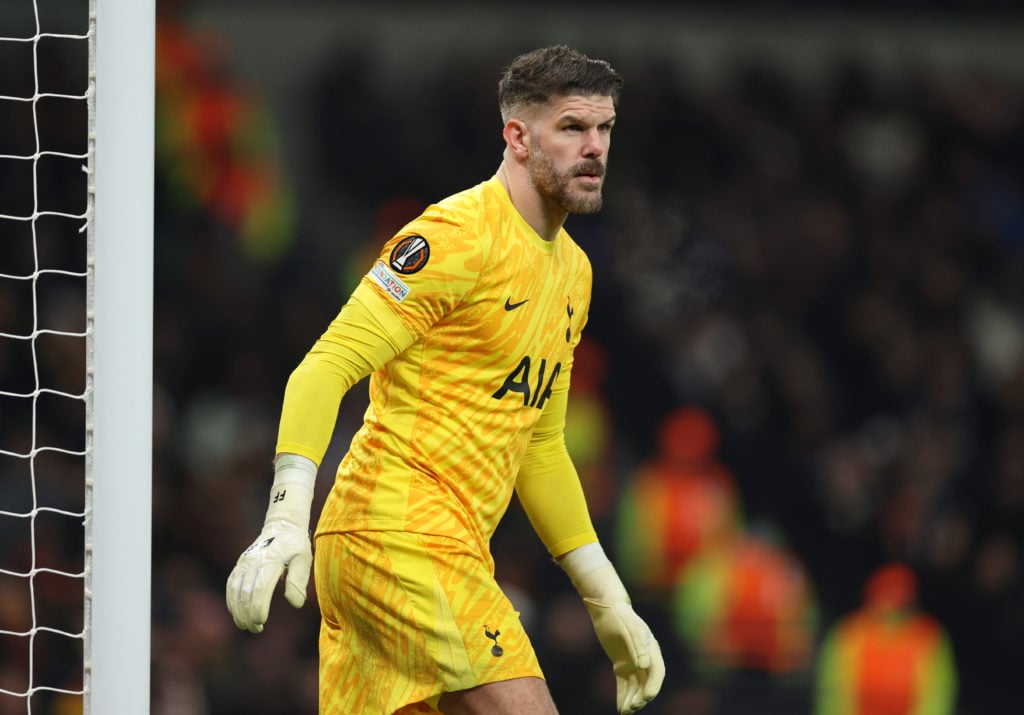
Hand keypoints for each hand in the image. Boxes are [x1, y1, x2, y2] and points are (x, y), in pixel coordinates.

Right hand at [225, 454, 316, 632]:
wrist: (282, 525)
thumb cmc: (296, 545)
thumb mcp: (304, 558)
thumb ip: (298, 580)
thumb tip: (295, 603)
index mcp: (270, 561)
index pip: (260, 589)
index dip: (258, 608)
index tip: (261, 622)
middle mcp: (254, 562)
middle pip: (246, 593)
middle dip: (248, 614)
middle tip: (255, 629)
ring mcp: (244, 562)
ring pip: (235, 590)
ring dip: (238, 610)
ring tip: (245, 625)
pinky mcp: (240, 564)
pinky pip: (231, 584)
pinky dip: (231, 600)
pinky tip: (236, 612)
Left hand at [583, 598, 664, 713]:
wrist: (607, 609)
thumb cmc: (621, 616)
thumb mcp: (630, 627)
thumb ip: (638, 645)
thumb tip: (644, 666)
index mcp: (652, 650)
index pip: (657, 673)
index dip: (653, 686)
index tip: (646, 698)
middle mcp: (645, 659)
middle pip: (646, 683)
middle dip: (641, 697)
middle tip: (632, 707)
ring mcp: (633, 663)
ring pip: (635, 687)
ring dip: (631, 700)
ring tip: (625, 712)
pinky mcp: (621, 665)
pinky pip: (623, 685)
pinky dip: (622, 696)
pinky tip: (620, 708)